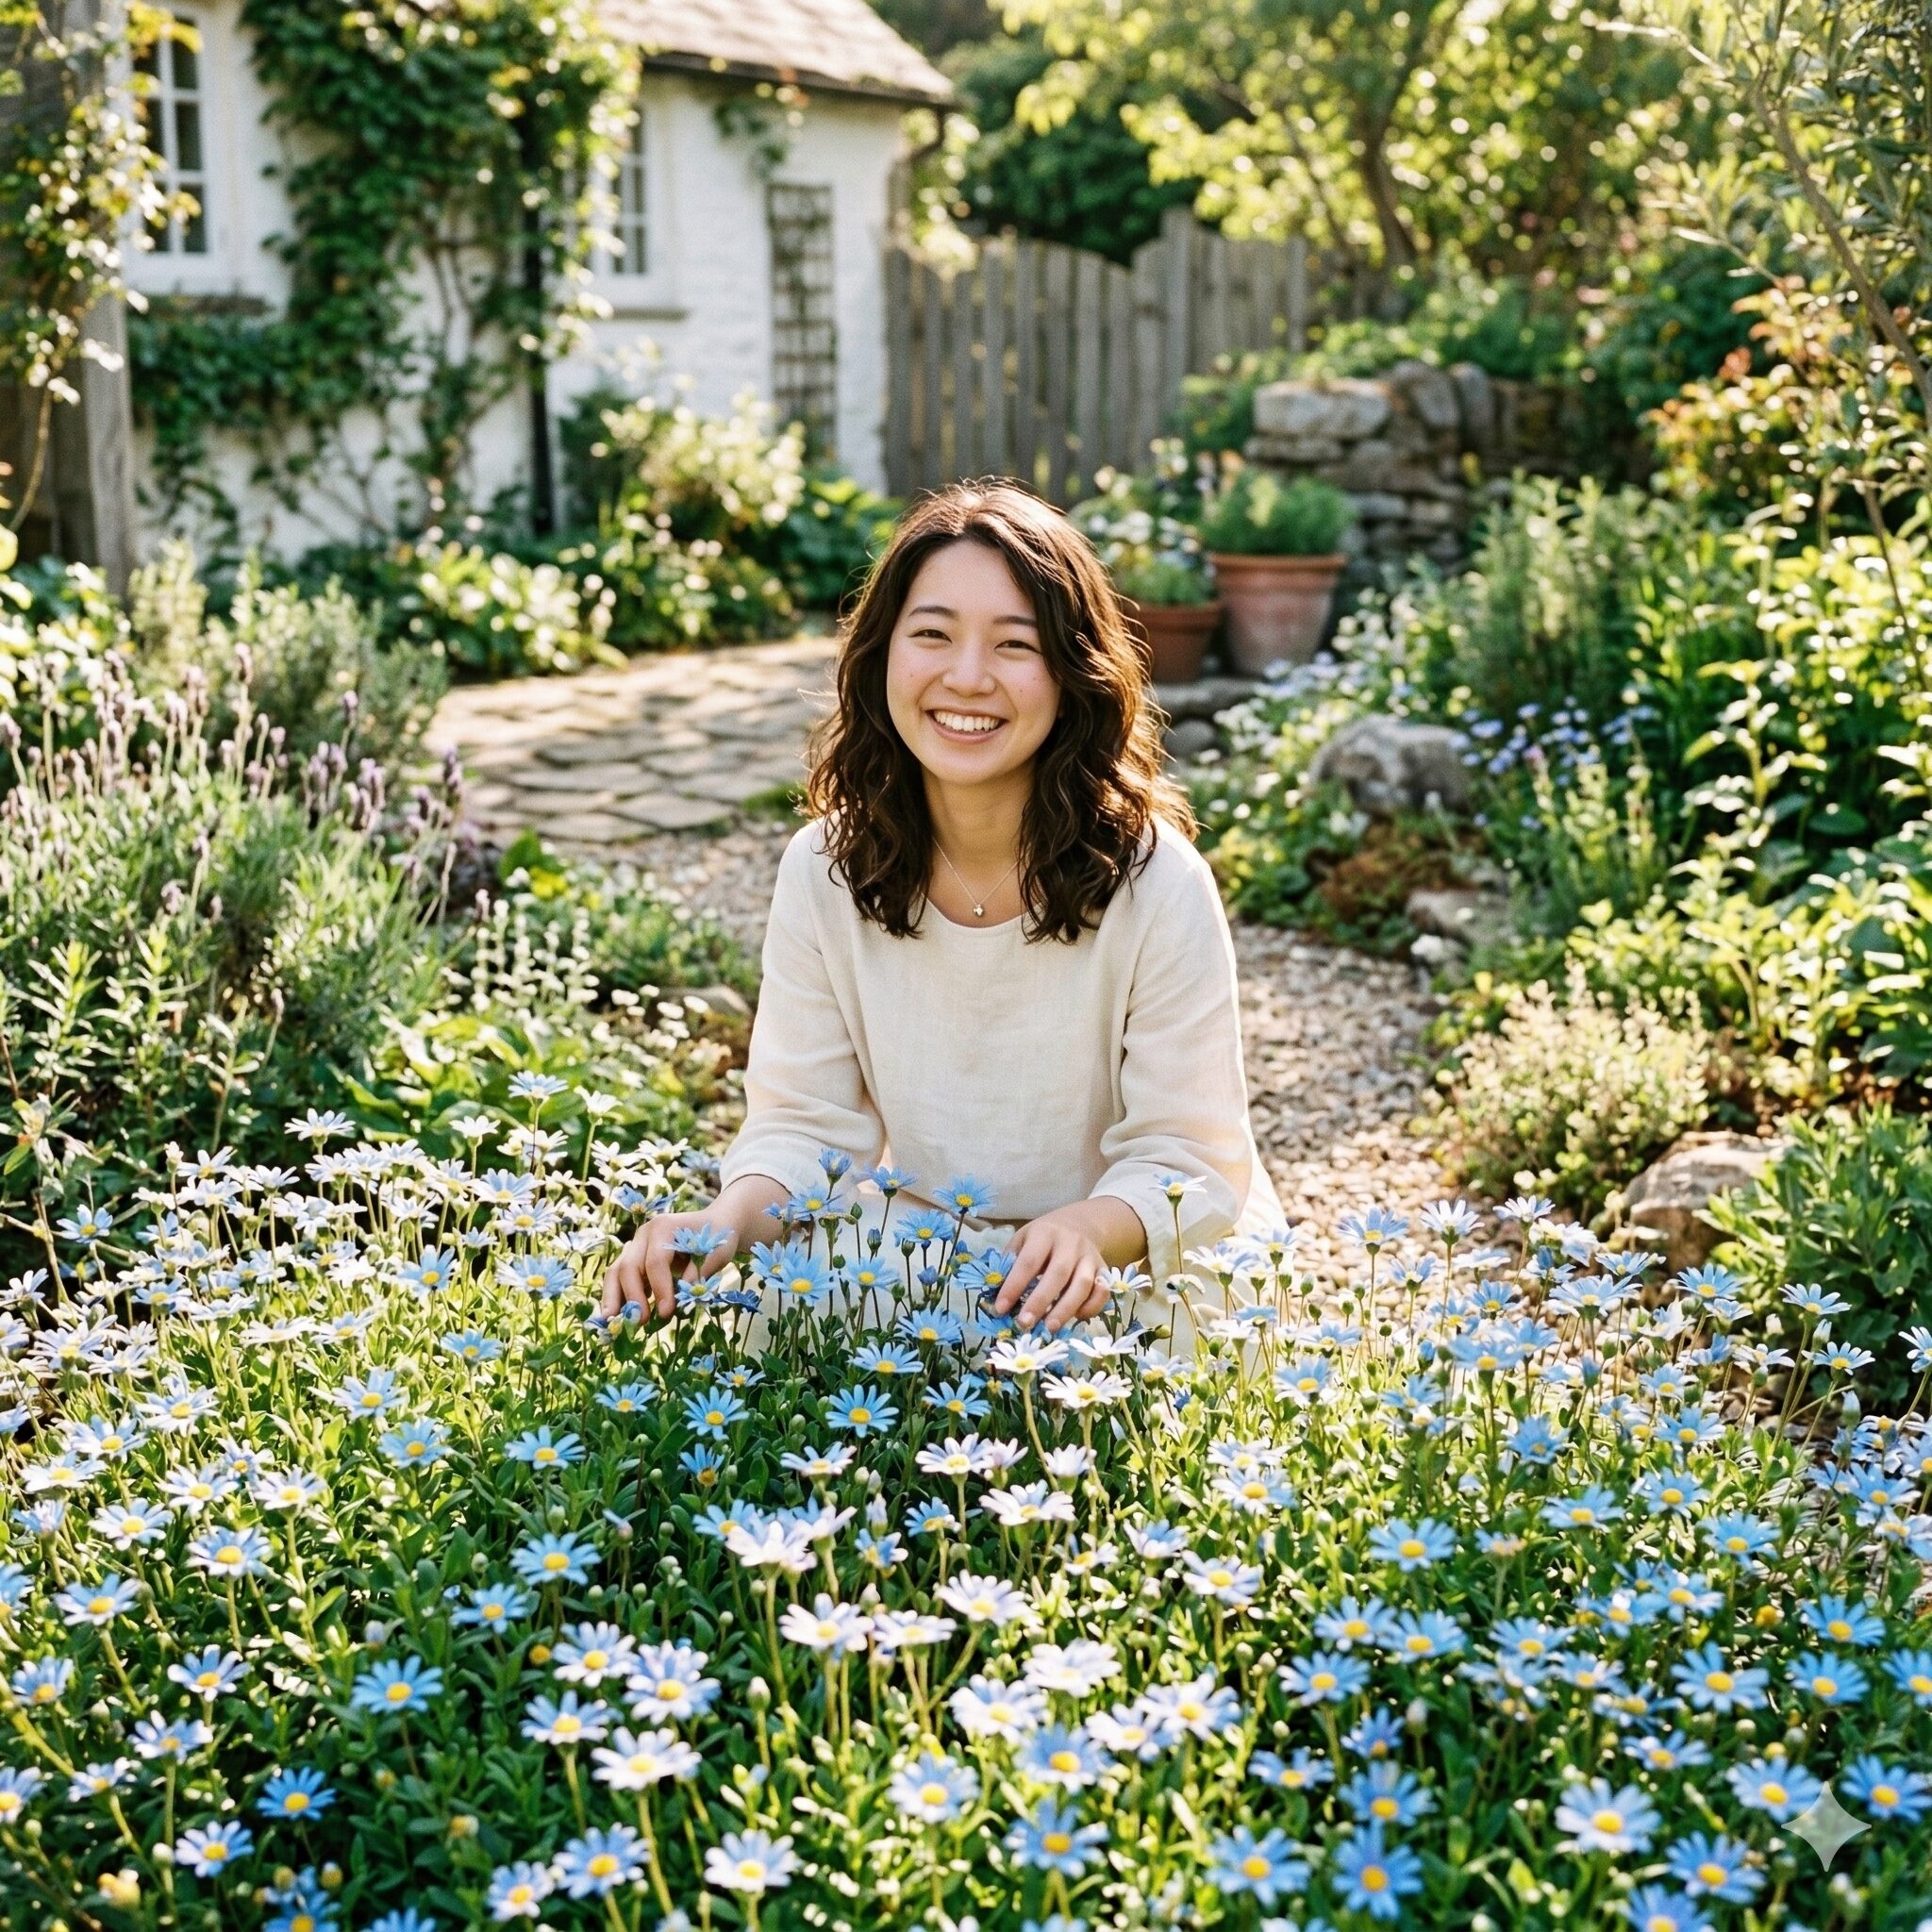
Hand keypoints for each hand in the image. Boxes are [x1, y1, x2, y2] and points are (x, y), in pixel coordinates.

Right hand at [600, 1207, 738, 1323]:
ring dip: (613, 1298)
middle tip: (640, 1322)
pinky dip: (618, 1297)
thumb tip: (681, 1296)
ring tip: (612, 1322)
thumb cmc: (717, 1238)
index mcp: (664, 1227)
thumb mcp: (717, 1254)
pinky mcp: (634, 1259)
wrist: (713, 1224)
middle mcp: (644, 1234)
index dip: (660, 1289)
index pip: (656, 1262)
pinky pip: (620, 1278)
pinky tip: (619, 1316)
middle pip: (629, 1266)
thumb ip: (699, 1273)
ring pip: (616, 1271)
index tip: (667, 1313)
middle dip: (632, 1296)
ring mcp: (636, 1245)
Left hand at [992, 1210, 1110, 1333]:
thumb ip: (1010, 1265)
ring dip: (1066, 1309)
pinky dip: (1091, 1307)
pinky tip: (1076, 1318)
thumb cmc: (1042, 1239)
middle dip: (1040, 1301)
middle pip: (1057, 1274)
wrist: (1079, 1224)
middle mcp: (1070, 1243)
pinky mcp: (1103, 1270)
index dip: (1014, 1286)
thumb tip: (994, 1297)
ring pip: (1082, 1284)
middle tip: (1024, 1323)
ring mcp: (1089, 1257)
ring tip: (1049, 1328)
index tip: (1000, 1309)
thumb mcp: (1022, 1240)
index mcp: (1044, 1234)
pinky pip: (1102, 1291)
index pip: (1028, 1261)